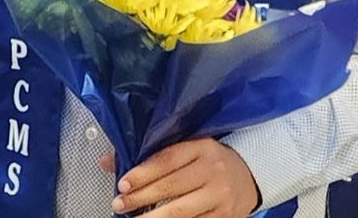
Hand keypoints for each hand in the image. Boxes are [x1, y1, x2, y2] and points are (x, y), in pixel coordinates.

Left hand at [110, 138, 259, 217]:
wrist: (251, 174)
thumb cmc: (210, 160)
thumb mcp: (187, 147)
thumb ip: (150, 153)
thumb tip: (107, 161)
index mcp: (201, 148)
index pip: (166, 160)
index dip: (142, 173)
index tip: (122, 184)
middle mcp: (213, 170)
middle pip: (170, 187)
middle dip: (140, 198)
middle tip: (119, 204)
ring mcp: (220, 196)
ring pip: (181, 212)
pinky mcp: (225, 217)